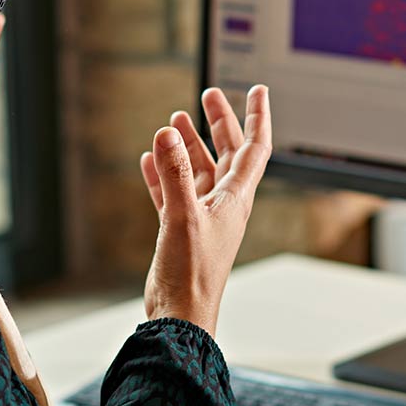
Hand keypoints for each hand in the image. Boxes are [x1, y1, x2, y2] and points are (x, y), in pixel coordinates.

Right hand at [137, 86, 271, 336]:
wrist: (181, 316)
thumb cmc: (192, 274)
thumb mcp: (182, 216)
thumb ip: (174, 174)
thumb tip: (168, 134)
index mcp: (236, 199)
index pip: (254, 149)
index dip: (257, 117)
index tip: (257, 90)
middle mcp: (223, 205)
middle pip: (227, 154)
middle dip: (219, 123)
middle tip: (209, 96)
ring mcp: (202, 218)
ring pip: (197, 172)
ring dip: (187, 147)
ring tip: (174, 123)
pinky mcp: (180, 231)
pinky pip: (173, 194)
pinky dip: (162, 176)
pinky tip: (149, 161)